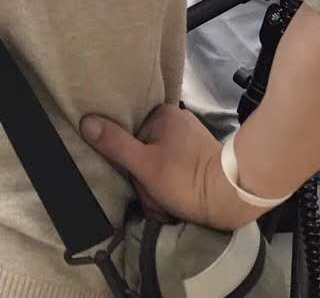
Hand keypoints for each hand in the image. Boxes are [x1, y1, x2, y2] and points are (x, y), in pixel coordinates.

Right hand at [81, 105, 249, 230]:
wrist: (234, 196)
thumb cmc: (187, 179)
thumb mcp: (145, 165)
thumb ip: (115, 144)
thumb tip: (86, 121)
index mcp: (163, 115)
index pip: (129, 139)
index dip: (129, 165)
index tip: (138, 181)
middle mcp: (177, 122)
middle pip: (143, 155)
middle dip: (146, 182)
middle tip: (156, 198)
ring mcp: (190, 141)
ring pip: (158, 168)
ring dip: (158, 191)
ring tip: (168, 204)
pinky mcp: (200, 159)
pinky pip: (174, 173)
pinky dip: (172, 190)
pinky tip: (177, 203)